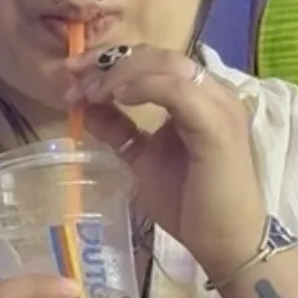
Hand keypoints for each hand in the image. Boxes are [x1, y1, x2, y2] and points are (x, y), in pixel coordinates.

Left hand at [64, 44, 266, 281]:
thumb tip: (85, 106)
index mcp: (200, 96)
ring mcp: (219, 104)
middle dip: (108, 61)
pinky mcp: (217, 123)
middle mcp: (214, 91)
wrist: (225, 243)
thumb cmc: (191, 204)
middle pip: (157, 55)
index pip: (153, 60)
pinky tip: (117, 98)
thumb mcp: (143, 159)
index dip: (110, 60)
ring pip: (166, 65)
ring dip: (121, 73)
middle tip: (71, 77)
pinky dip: (143, 87)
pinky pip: (176, 89)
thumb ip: (120, 130)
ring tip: (90, 92)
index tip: (72, 74)